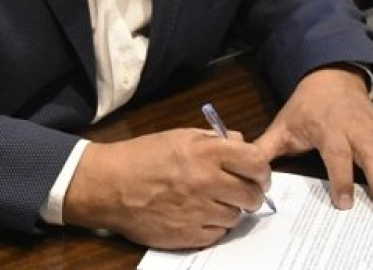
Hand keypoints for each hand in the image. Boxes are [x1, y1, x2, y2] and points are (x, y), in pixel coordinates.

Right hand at [63, 128, 270, 248]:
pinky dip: (214, 225)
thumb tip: (242, 144)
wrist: (110, 186)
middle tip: (241, 189)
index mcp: (207, 153)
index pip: (257, 163)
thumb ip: (215, 140)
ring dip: (231, 209)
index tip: (257, 172)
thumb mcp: (180, 136)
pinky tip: (199, 214)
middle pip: (253, 194)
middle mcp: (208, 183)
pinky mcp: (190, 236)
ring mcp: (200, 212)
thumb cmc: (143, 157)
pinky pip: (219, 233)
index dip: (261, 169)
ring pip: (237, 216)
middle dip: (251, 192)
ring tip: (213, 200)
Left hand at [254, 66, 372, 216]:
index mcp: (327, 126)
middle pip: (370, 156)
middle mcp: (354, 127)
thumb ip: (266, 147)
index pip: (336, 154)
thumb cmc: (306, 105)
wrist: (331, 73)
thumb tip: (248, 168)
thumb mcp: (284, 123)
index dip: (341, 178)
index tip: (345, 203)